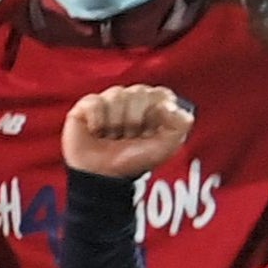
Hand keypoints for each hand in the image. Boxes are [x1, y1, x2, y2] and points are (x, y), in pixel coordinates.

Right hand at [59, 84, 195, 182]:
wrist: (103, 176)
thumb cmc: (134, 160)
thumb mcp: (167, 146)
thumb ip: (181, 124)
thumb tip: (166, 105)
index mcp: (153, 104)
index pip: (160, 94)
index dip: (155, 113)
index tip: (149, 132)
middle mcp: (131, 99)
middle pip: (138, 92)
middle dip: (134, 120)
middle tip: (128, 137)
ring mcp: (108, 101)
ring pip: (117, 95)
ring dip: (115, 123)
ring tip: (112, 137)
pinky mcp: (85, 107)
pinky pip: (95, 102)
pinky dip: (97, 121)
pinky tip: (97, 132)